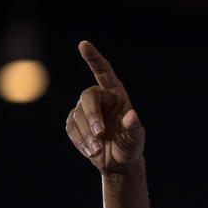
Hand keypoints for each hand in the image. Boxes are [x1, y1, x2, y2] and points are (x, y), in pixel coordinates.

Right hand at [65, 41, 144, 174]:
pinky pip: (72, 128)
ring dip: (87, 135)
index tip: (84, 44)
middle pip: (87, 97)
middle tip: (100, 134)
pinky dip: (80, 141)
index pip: (104, 72)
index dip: (94, 58)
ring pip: (78, 116)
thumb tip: (132, 115)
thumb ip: (134, 127)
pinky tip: (91, 152)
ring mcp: (85, 110)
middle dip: (92, 116)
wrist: (118, 162)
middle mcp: (100, 98)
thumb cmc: (130, 145)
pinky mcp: (75, 123)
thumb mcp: (136, 139)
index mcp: (116, 94)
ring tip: (98, 150)